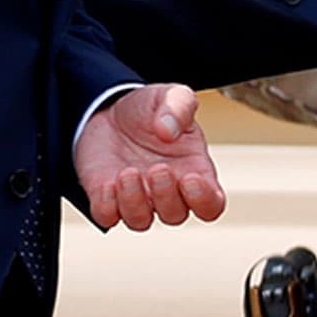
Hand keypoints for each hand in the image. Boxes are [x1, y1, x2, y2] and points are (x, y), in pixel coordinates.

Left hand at [75, 83, 226, 230]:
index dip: (204, 201)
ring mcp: (136, 198)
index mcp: (193, 170)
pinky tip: (108, 182)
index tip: (190, 179)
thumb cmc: (149, 109)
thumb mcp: (171, 95)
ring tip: (128, 172)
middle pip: (175, 216)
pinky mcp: (106, 198)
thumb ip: (179, 106)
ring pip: (140, 222)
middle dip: (166, 196)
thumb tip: (168, 131)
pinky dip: (107, 205)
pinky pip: (106, 217)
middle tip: (157, 168)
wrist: (108, 109)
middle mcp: (167, 191)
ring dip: (134, 202)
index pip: (211, 204)